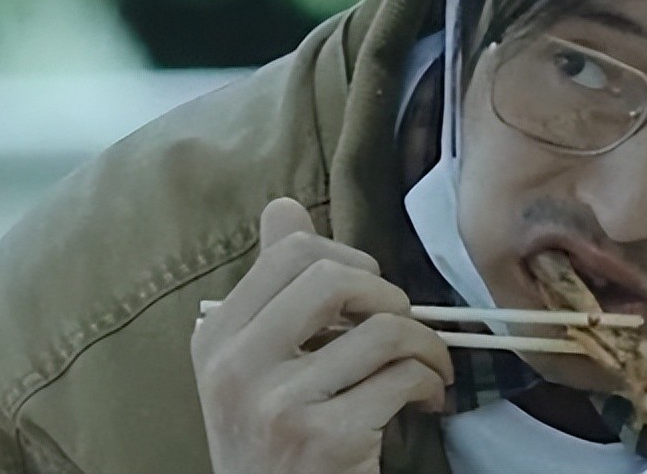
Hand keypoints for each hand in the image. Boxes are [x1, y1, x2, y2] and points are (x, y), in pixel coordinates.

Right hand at [191, 198, 453, 473]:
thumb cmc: (275, 436)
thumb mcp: (254, 364)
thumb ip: (272, 288)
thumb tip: (283, 206)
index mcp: (216, 337)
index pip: (290, 253)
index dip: (347, 260)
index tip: (368, 293)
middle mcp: (236, 368)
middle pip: (334, 280)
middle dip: (388, 296)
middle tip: (401, 326)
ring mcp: (279, 406)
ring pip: (383, 331)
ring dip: (426, 345)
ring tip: (428, 366)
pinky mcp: (326, 440)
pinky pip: (402, 378)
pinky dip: (430, 383)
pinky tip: (424, 399)